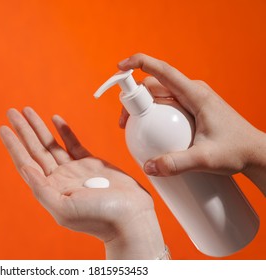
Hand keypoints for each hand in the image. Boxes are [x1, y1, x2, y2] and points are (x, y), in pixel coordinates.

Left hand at [0, 107, 164, 258]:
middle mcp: (59, 178)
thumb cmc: (100, 217)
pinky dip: (64, 131)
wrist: (131, 217)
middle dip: (23, 130)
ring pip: (52, 144)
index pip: (26, 162)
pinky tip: (55, 119)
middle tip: (11, 112)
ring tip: (27, 111)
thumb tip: (24, 168)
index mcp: (50, 189)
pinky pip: (73, 143)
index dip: (13, 145)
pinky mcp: (91, 163)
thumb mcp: (64, 208)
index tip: (4, 128)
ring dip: (39, 127)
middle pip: (36, 149)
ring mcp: (74, 170)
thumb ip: (42, 189)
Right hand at [118, 53, 265, 194]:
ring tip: (133, 129)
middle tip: (124, 124)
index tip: (120, 66)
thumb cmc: (237, 151)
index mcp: (196, 94)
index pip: (163, 71)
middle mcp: (192, 92)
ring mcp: (192, 100)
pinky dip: (152, 113)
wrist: (255, 153)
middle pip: (154, 85)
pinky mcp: (191, 109)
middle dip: (133, 99)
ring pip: (159, 95)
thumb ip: (176, 164)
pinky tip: (150, 130)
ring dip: (141, 107)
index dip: (139, 63)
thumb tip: (148, 166)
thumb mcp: (205, 159)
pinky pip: (166, 105)